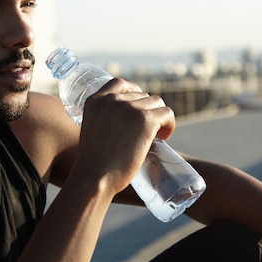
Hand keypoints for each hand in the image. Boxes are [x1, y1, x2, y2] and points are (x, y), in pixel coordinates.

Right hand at [75, 78, 175, 193]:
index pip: (120, 83)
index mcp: (95, 101)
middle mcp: (112, 100)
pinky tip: (164, 137)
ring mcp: (129, 108)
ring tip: (156, 134)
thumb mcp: (92, 131)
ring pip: (156, 102)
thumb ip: (104, 120)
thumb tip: (128, 122)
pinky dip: (169, 124)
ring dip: (159, 117)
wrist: (95, 178)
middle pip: (142, 95)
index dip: (134, 92)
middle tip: (147, 131)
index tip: (138, 108)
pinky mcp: (145, 120)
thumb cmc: (93, 164)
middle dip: (147, 111)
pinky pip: (167, 113)